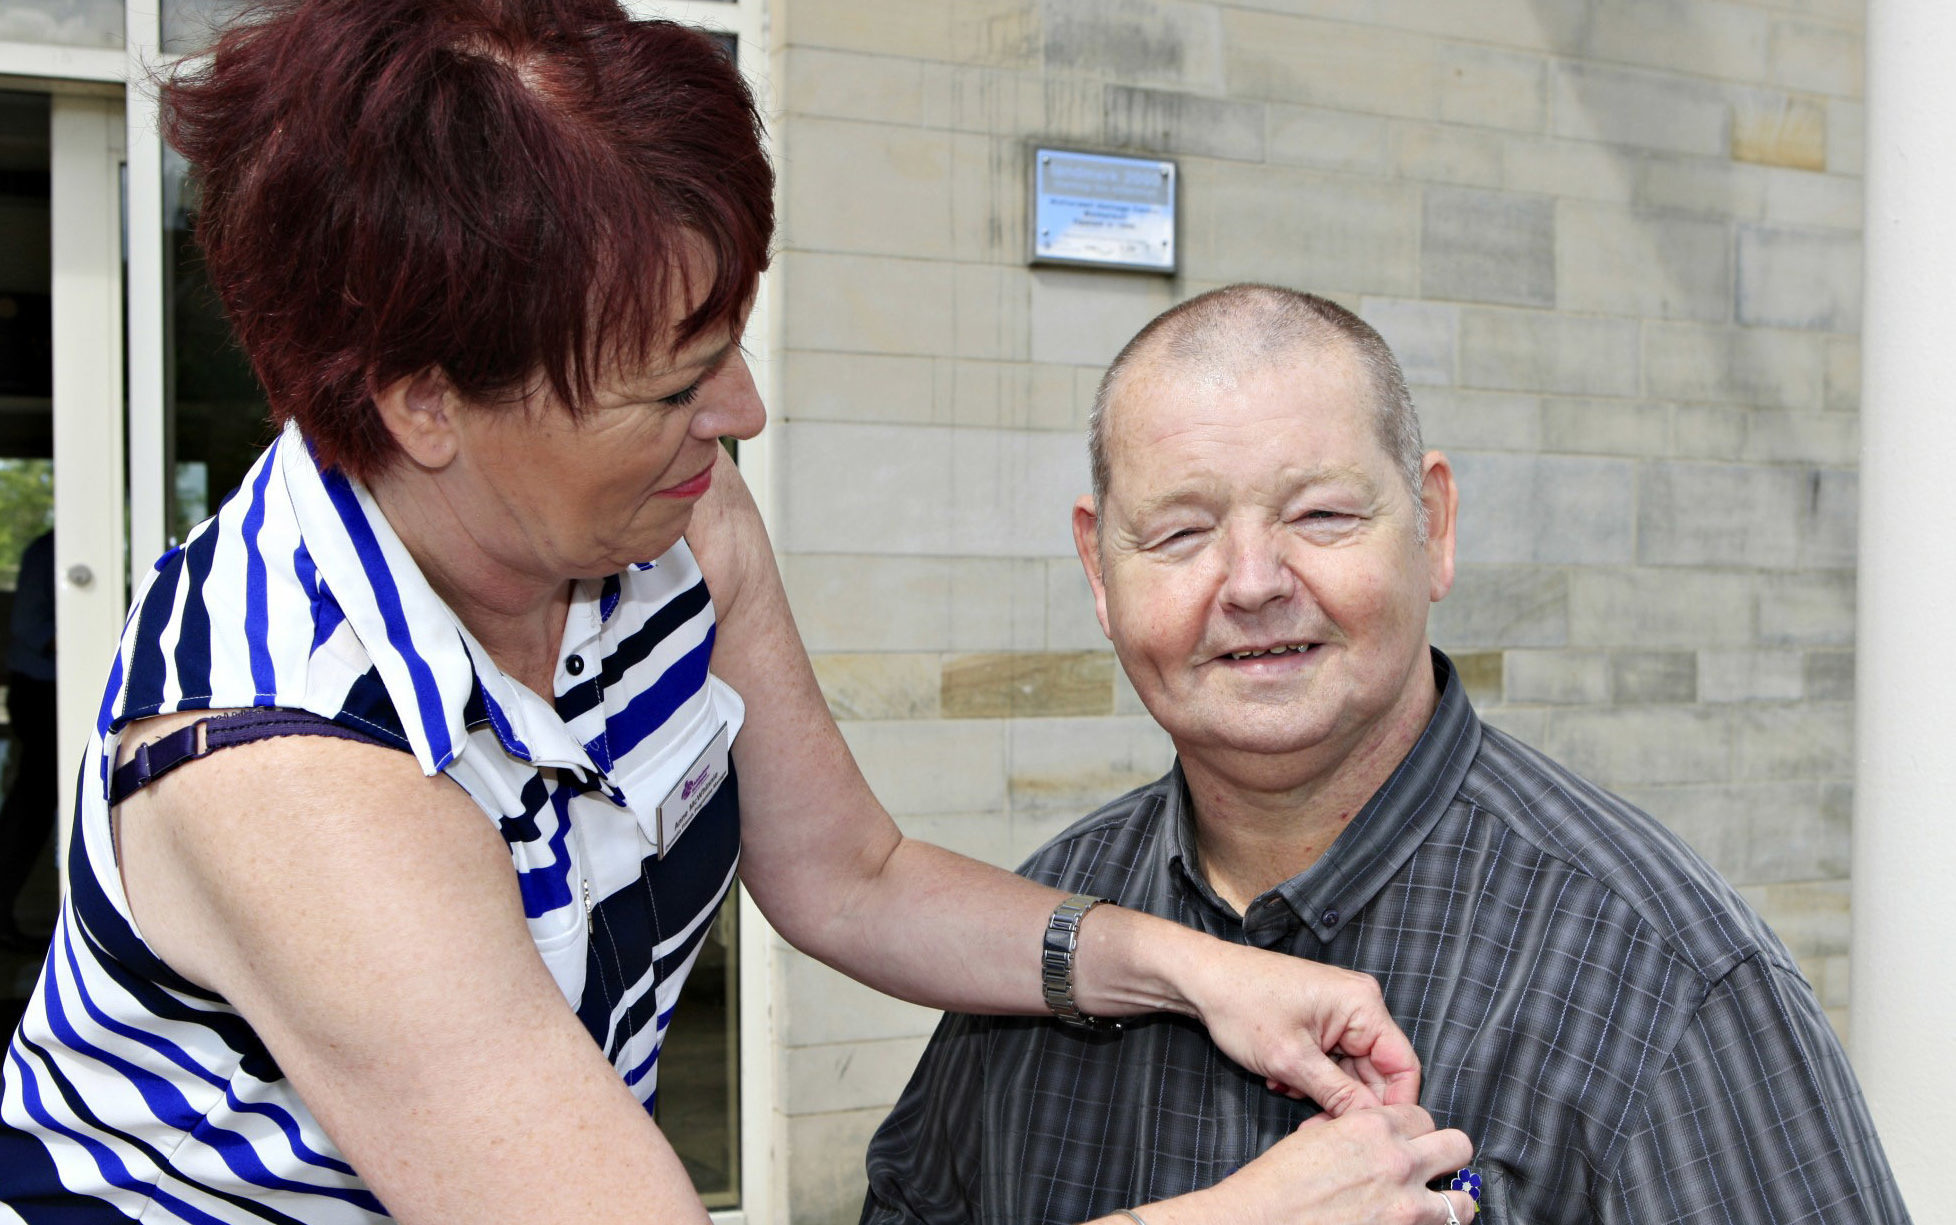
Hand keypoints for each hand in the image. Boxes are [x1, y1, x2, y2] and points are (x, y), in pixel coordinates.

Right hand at [1171, 1106, 1474, 1224]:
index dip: (1415, 1131)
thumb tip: (1371, 1136)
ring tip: (1429, 1208)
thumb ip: (1354, 1132)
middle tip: (1429, 1170)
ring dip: (1449, 1203)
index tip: (1408, 1144)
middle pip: (1458, 1145)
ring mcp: (1406, 1206)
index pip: (1423, 1116)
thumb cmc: (1276, 1185)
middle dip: (1445, 1157)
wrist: (1260, 1222)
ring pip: (1463, 1200)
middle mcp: (1398, 1161)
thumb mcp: (1315, 1139)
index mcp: (1372, 1127)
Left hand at [1184, 940, 1419, 1115]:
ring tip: (1287, 1087)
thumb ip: (1338, 1095)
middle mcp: (1359, 1004)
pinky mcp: (1320, 1018)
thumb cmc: (1241, 1005)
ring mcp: (1339, 1010)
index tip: (1371, 1134)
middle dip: (1347, 1100)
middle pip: (1376, 1070)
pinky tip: (1281, 1077)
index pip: (1403, 1065)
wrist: (1202, 979)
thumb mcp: (1292, 1060)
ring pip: (1350, 1069)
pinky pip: (1331, 1059)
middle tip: (1315, 1122)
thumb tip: (1373, 1125)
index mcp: (1363, 1005)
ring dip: (1323, 1089)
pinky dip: (1310, 1075)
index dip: (1393, 1105)